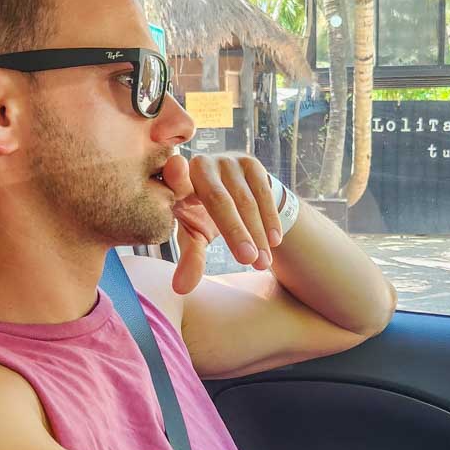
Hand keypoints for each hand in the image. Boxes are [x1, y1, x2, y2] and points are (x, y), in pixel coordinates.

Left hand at [162, 153, 283, 294]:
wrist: (234, 190)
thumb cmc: (205, 215)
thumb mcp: (195, 235)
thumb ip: (189, 258)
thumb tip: (180, 289)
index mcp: (178, 182)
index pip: (175, 178)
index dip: (175, 174)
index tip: (176, 170)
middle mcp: (201, 165)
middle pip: (219, 200)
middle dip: (236, 232)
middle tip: (249, 260)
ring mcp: (227, 161)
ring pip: (245, 201)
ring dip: (257, 233)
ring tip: (262, 262)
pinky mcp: (250, 163)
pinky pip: (263, 193)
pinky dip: (270, 219)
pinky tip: (273, 242)